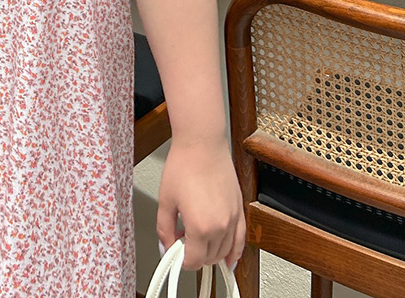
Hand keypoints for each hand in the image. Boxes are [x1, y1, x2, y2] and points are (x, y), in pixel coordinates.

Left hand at [156, 139, 245, 271]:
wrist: (202, 143)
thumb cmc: (184, 165)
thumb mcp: (165, 200)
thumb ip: (164, 228)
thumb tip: (165, 246)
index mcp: (200, 227)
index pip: (193, 261)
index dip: (181, 260)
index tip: (175, 253)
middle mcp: (220, 226)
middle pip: (209, 258)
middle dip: (194, 256)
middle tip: (182, 242)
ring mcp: (233, 218)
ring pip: (225, 252)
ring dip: (210, 253)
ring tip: (197, 240)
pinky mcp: (239, 209)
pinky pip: (241, 240)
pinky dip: (234, 252)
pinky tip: (229, 258)